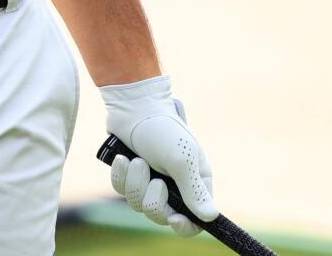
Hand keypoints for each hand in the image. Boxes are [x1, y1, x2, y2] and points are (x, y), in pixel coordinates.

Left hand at [100, 76, 216, 237]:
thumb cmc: (163, 129)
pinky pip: (121, 189)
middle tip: (154, 179)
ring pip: (138, 204)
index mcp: (195, 183)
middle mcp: (174, 186)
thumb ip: (194, 190)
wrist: (134, 105)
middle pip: (161, 215)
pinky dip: (121, 176)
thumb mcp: (182, 159)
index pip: (194, 220)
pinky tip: (123, 159)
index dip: (184, 226)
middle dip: (153, 199)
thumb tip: (210, 217)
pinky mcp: (129, 174)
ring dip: (135, 184)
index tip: (174, 219)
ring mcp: (149, 181)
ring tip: (137, 161)